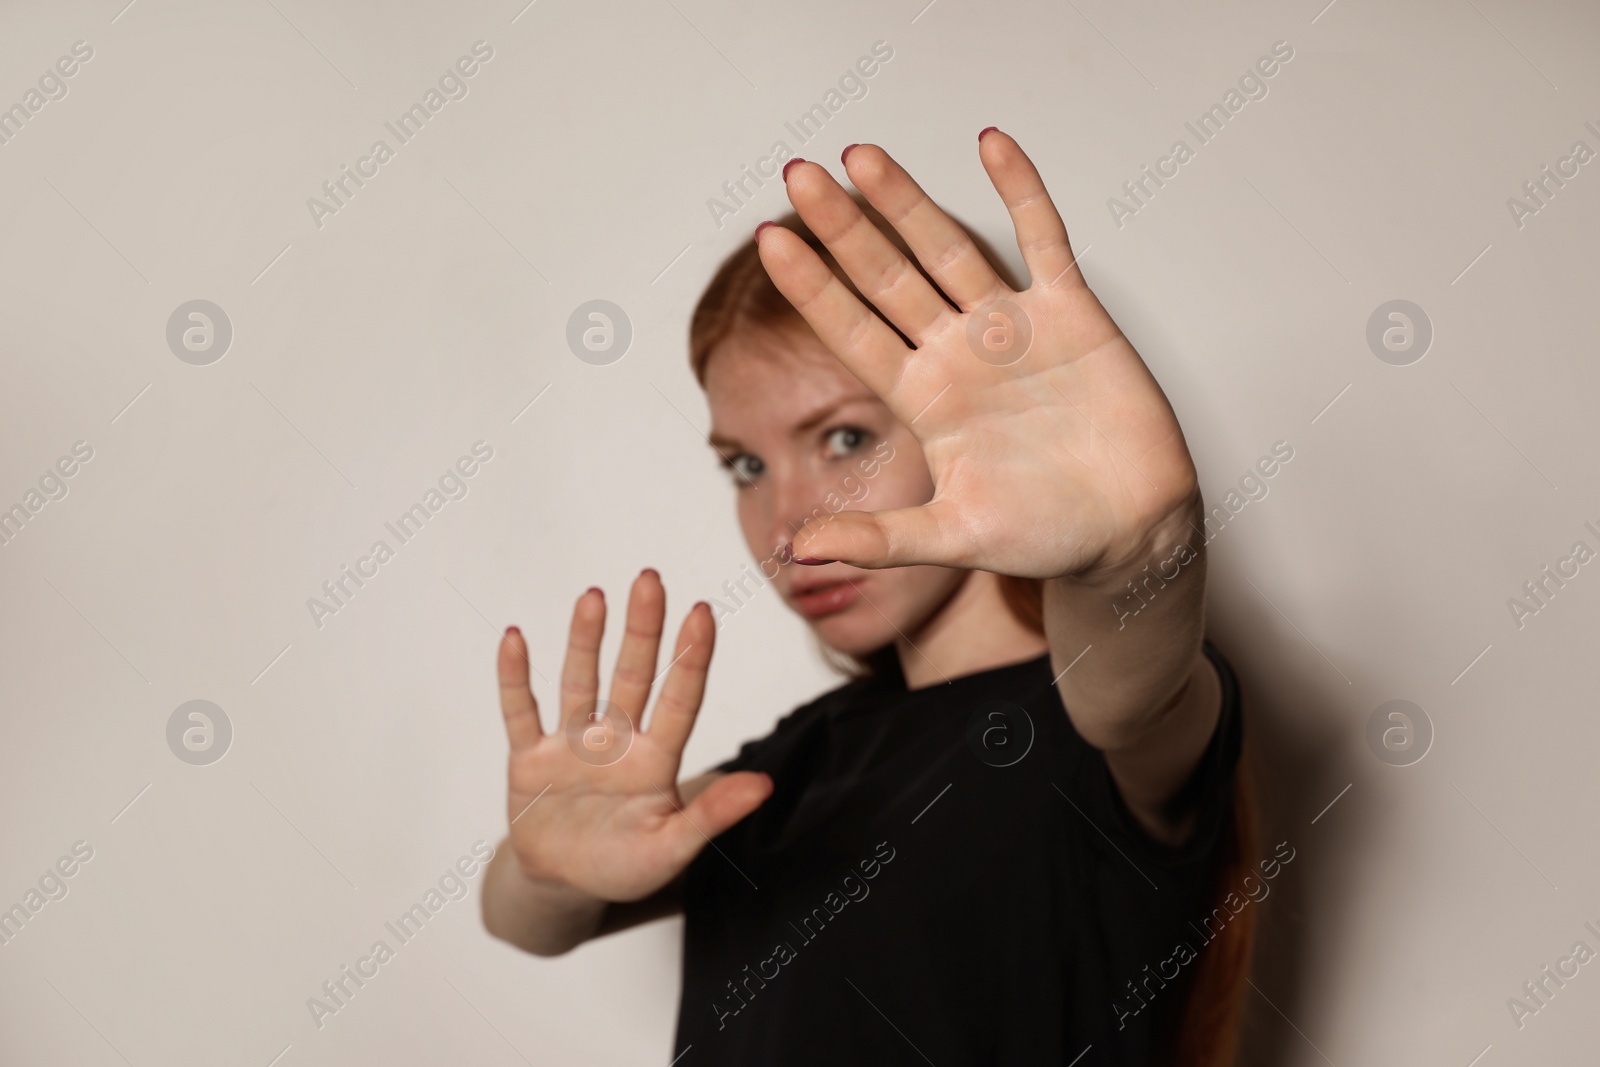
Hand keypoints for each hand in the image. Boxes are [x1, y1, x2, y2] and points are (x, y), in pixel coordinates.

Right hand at [496, 570, 771, 901]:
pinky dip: (515, 678)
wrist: (565, 886)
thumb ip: (712, 815)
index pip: (679, 700)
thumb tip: (765, 785)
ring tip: (594, 597)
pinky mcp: (530, 759)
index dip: (690, 658)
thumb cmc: (625, 866)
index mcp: (655, 762)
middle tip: (650, 579)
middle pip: (631, 676)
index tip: (702, 611)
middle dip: (642, 630)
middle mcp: (616, 742)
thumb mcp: (672, 848)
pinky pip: (521, 712)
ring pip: (580, 682)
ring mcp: (572, 746)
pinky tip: (515, 638)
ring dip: (584, 640)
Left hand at [760, 132, 1200, 581]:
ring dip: (908, 202)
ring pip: (949, 249)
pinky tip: (991, 143)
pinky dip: (1021, 191)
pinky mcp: (1072, 314)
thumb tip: (797, 552)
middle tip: (796, 175)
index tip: (770, 241)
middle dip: (844, 228)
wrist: (1130, 532)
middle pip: (888, 277)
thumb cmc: (1043, 537)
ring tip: (861, 155)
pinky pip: (1043, 239)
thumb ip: (878, 539)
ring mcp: (1011, 330)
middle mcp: (957, 355)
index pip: (853, 332)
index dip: (813, 289)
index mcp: (923, 401)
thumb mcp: (951, 539)